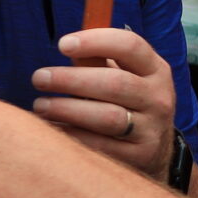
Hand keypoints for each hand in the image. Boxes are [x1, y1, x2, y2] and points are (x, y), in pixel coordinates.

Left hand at [32, 27, 174, 177]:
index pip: (130, 46)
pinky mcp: (139, 156)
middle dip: (72, 79)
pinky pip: (100, 146)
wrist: (154, 149)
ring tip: (40, 106)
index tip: (62, 44)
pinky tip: (53, 130)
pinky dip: (72, 136)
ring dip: (68, 109)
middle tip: (39, 78)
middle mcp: (159, 98)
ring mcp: (152, 129)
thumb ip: (97, 61)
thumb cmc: (126, 102)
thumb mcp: (122, 76)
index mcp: (155, 70)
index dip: (95, 42)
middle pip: (115, 83)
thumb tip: (68, 45)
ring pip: (107, 117)